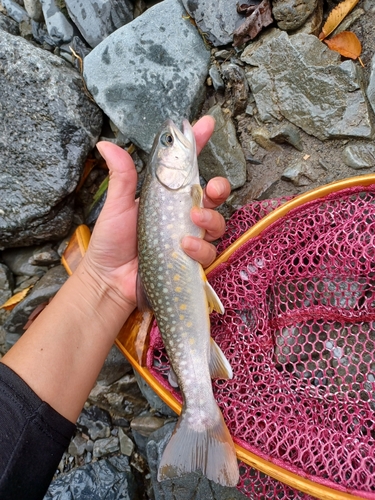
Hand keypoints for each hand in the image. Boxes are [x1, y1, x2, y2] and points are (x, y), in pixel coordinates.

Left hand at [83, 116, 229, 311]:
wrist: (110, 279)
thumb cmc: (112, 241)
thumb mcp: (117, 206)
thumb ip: (121, 176)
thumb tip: (106, 143)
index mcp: (166, 196)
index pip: (186, 167)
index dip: (197, 144)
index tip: (206, 124)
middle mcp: (182, 214)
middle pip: (214, 195)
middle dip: (219, 188)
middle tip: (212, 188)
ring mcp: (190, 236)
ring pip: (217, 222)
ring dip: (210, 218)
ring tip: (192, 220)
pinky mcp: (192, 259)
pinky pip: (209, 250)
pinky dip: (200, 247)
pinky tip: (184, 247)